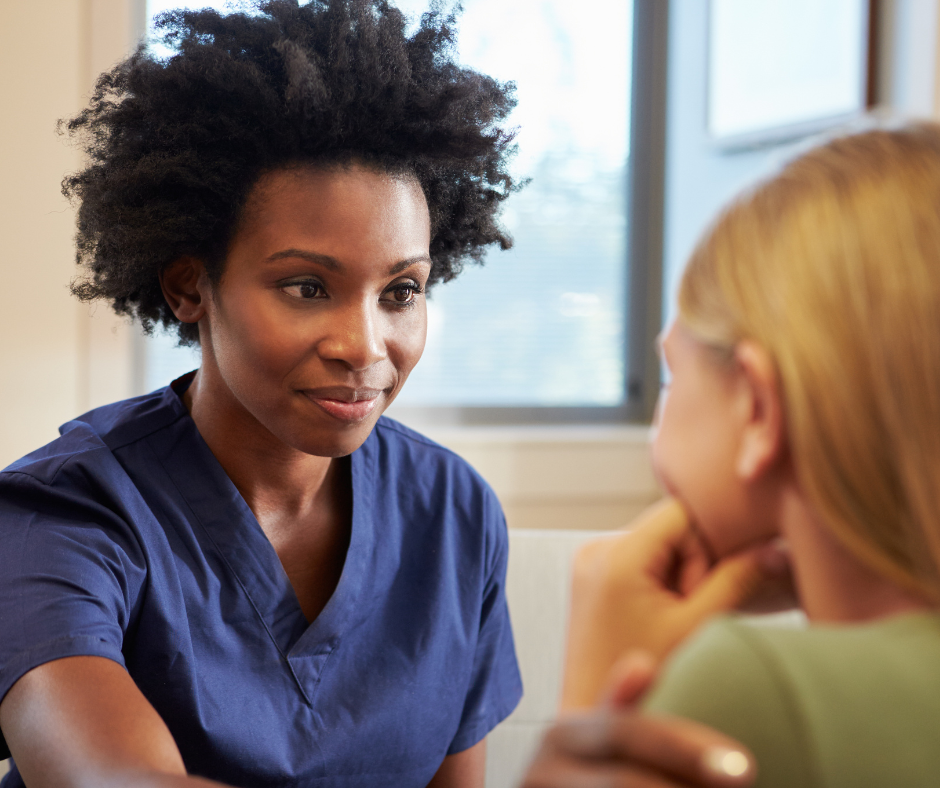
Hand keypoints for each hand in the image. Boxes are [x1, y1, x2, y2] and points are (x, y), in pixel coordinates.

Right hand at [520, 709, 754, 787]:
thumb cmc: (581, 785)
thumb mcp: (593, 749)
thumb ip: (619, 711)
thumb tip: (643, 664)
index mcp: (563, 735)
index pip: (628, 733)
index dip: (685, 749)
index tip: (745, 768)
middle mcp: (540, 772)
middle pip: (622, 783)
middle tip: (743, 786)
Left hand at [561, 498, 789, 709]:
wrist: (595, 715)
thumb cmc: (645, 680)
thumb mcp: (697, 627)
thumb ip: (737, 581)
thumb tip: (775, 549)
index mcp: (617, 555)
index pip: (681, 511)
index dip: (709, 542)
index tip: (709, 587)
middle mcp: (597, 549)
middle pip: (669, 527)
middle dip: (693, 563)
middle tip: (689, 609)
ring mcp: (590, 561)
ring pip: (658, 543)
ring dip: (678, 573)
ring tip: (673, 617)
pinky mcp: (591, 576)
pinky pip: (639, 559)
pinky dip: (659, 580)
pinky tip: (659, 616)